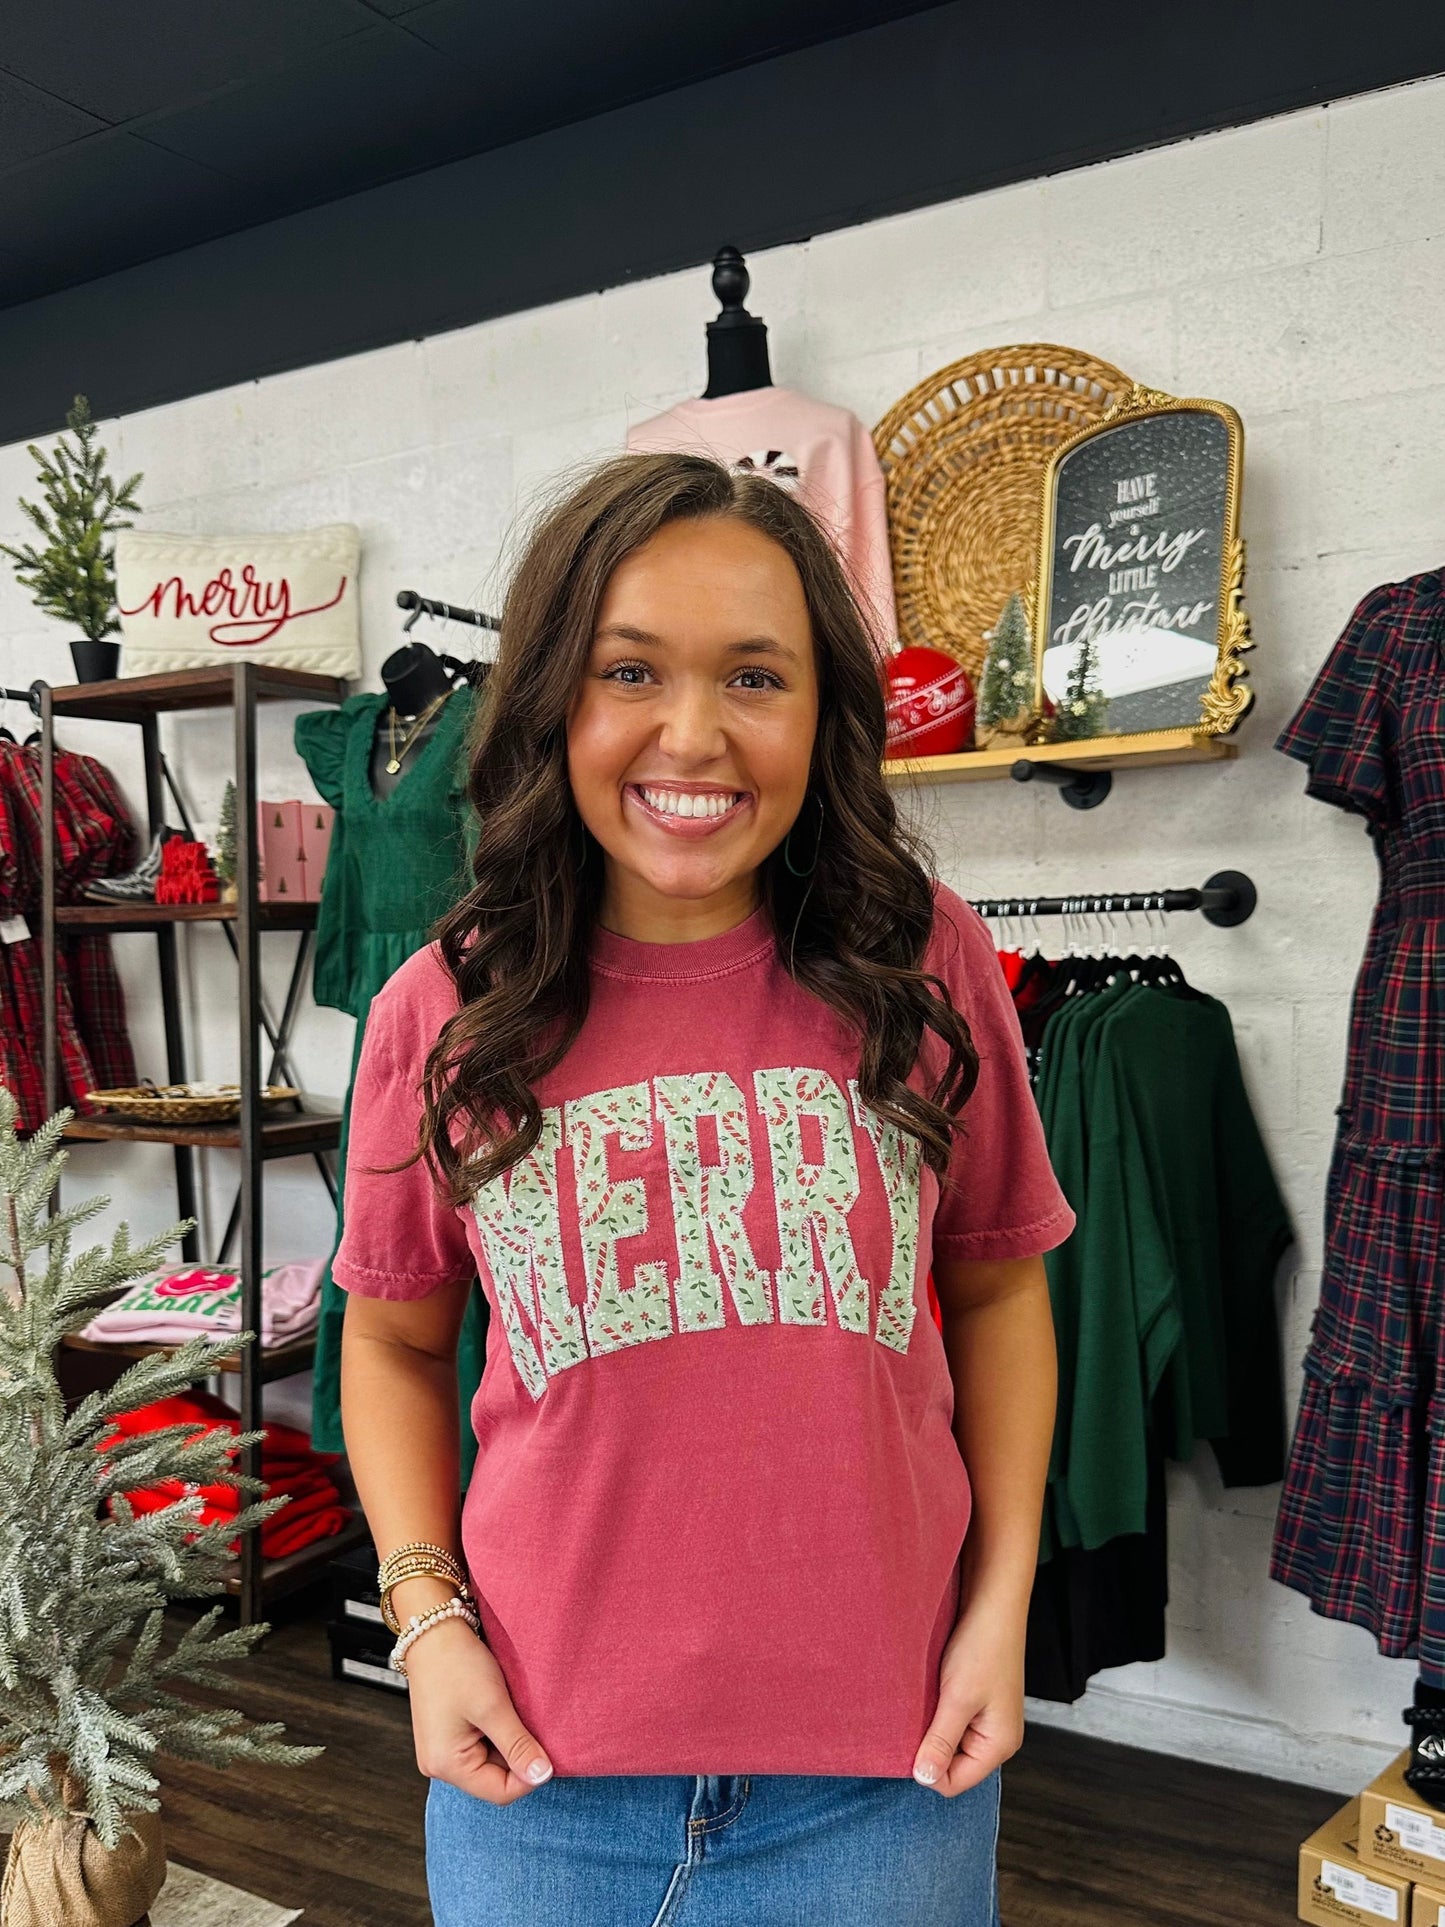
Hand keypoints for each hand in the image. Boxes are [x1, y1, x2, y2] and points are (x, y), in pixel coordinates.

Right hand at [406, 1617, 554, 1805]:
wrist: (433, 1630)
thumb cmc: (456, 1664)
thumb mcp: (493, 1706)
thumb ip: (518, 1745)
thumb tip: (542, 1776)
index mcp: (446, 1765)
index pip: (501, 1792)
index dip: (530, 1774)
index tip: (549, 1748)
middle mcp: (439, 1764)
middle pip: (495, 1778)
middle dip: (518, 1754)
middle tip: (531, 1722)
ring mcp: (443, 1749)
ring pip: (491, 1760)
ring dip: (509, 1740)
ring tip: (513, 1711)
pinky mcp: (448, 1734)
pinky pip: (481, 1745)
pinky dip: (498, 1731)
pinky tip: (502, 1709)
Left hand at [911, 1591, 1025, 1796]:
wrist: (993, 1602)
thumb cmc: (982, 1647)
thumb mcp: (957, 1698)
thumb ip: (940, 1741)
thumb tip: (923, 1778)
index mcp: (999, 1745)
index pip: (953, 1782)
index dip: (926, 1768)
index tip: (906, 1740)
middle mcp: (996, 1737)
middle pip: (951, 1764)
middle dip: (928, 1745)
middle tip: (912, 1716)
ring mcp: (987, 1718)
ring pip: (948, 1740)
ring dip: (930, 1725)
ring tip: (923, 1698)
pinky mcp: (978, 1700)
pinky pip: (951, 1720)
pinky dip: (936, 1709)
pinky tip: (930, 1690)